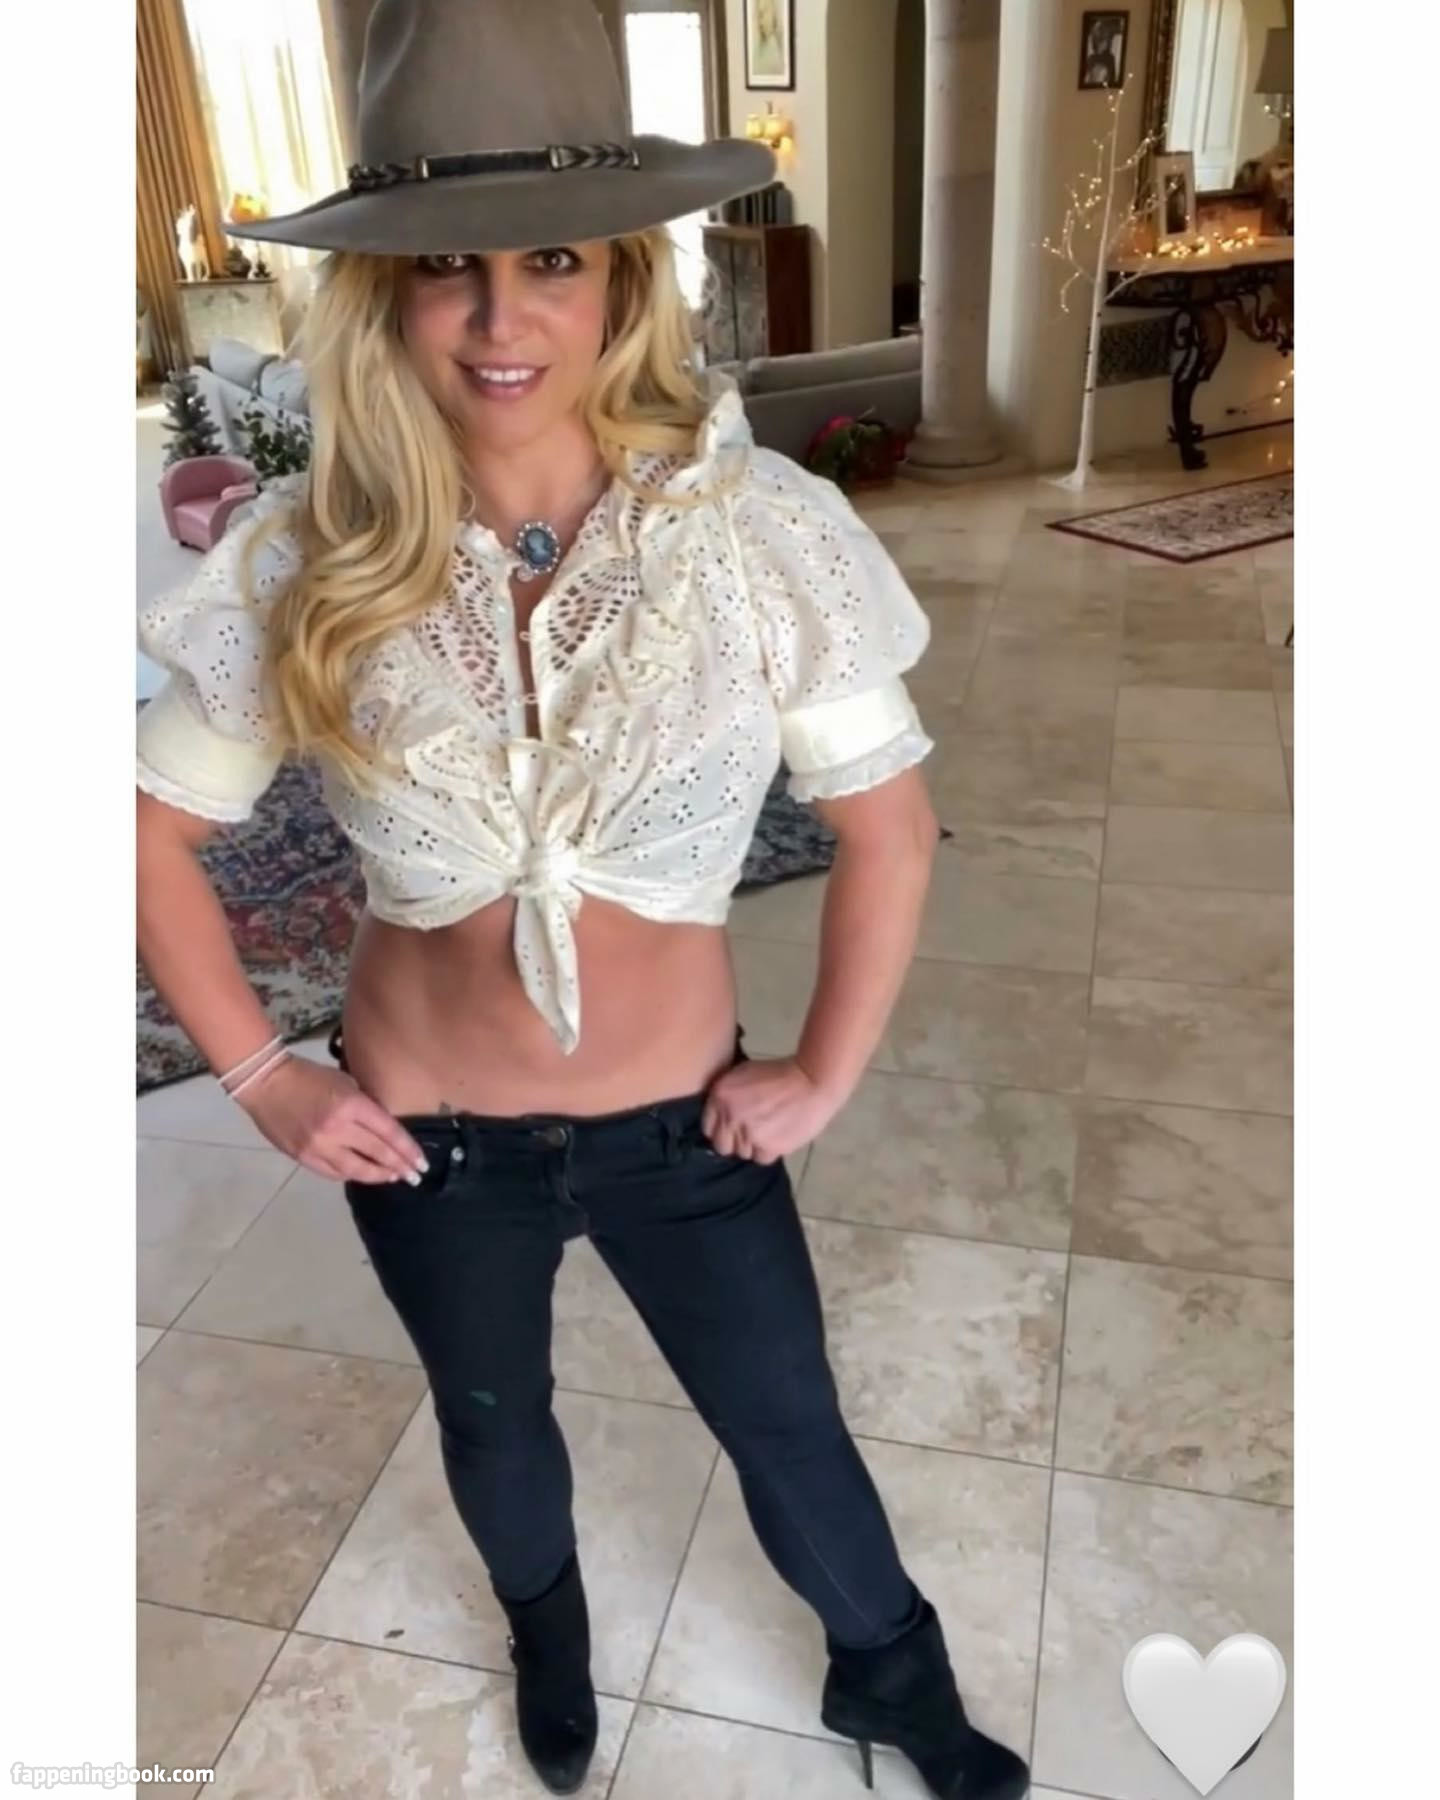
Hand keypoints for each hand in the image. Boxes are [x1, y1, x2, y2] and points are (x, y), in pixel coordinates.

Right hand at [236, 1055, 428, 1185]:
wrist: (266, 1083)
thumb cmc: (309, 1076)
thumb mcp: (345, 1082)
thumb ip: (365, 1107)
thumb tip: (384, 1129)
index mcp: (351, 1105)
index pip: (388, 1133)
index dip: (408, 1150)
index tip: (421, 1162)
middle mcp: (337, 1129)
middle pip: (377, 1153)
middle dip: (400, 1166)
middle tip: (414, 1176)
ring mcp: (318, 1146)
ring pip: (356, 1170)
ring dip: (378, 1175)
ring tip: (393, 1177)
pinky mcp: (303, 1157)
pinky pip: (333, 1173)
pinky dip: (351, 1174)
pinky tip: (363, 1174)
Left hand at [701, 1055, 845, 1164]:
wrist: (812, 1079)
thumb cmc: (780, 1072)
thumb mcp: (745, 1073)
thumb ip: (729, 1094)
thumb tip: (720, 1114)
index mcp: (720, 1095)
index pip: (707, 1127)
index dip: (720, 1128)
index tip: (732, 1128)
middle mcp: (729, 1116)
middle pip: (722, 1146)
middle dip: (733, 1141)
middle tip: (749, 1133)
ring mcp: (748, 1134)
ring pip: (742, 1153)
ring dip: (753, 1146)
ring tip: (769, 1131)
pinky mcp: (768, 1147)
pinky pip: (761, 1158)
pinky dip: (768, 1151)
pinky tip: (778, 1137)